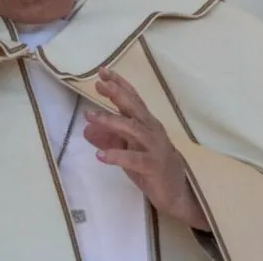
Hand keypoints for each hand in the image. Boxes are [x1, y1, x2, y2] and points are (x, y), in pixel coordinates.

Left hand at [84, 68, 209, 230]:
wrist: (176, 193)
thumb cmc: (151, 167)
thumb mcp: (128, 149)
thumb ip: (109, 138)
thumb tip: (86, 129)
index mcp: (146, 123)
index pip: (133, 98)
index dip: (119, 84)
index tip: (103, 71)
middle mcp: (151, 130)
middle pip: (134, 107)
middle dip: (117, 93)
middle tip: (100, 84)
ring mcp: (154, 146)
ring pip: (132, 129)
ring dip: (110, 120)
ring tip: (90, 116)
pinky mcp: (153, 165)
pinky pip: (134, 158)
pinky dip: (117, 155)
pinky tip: (100, 156)